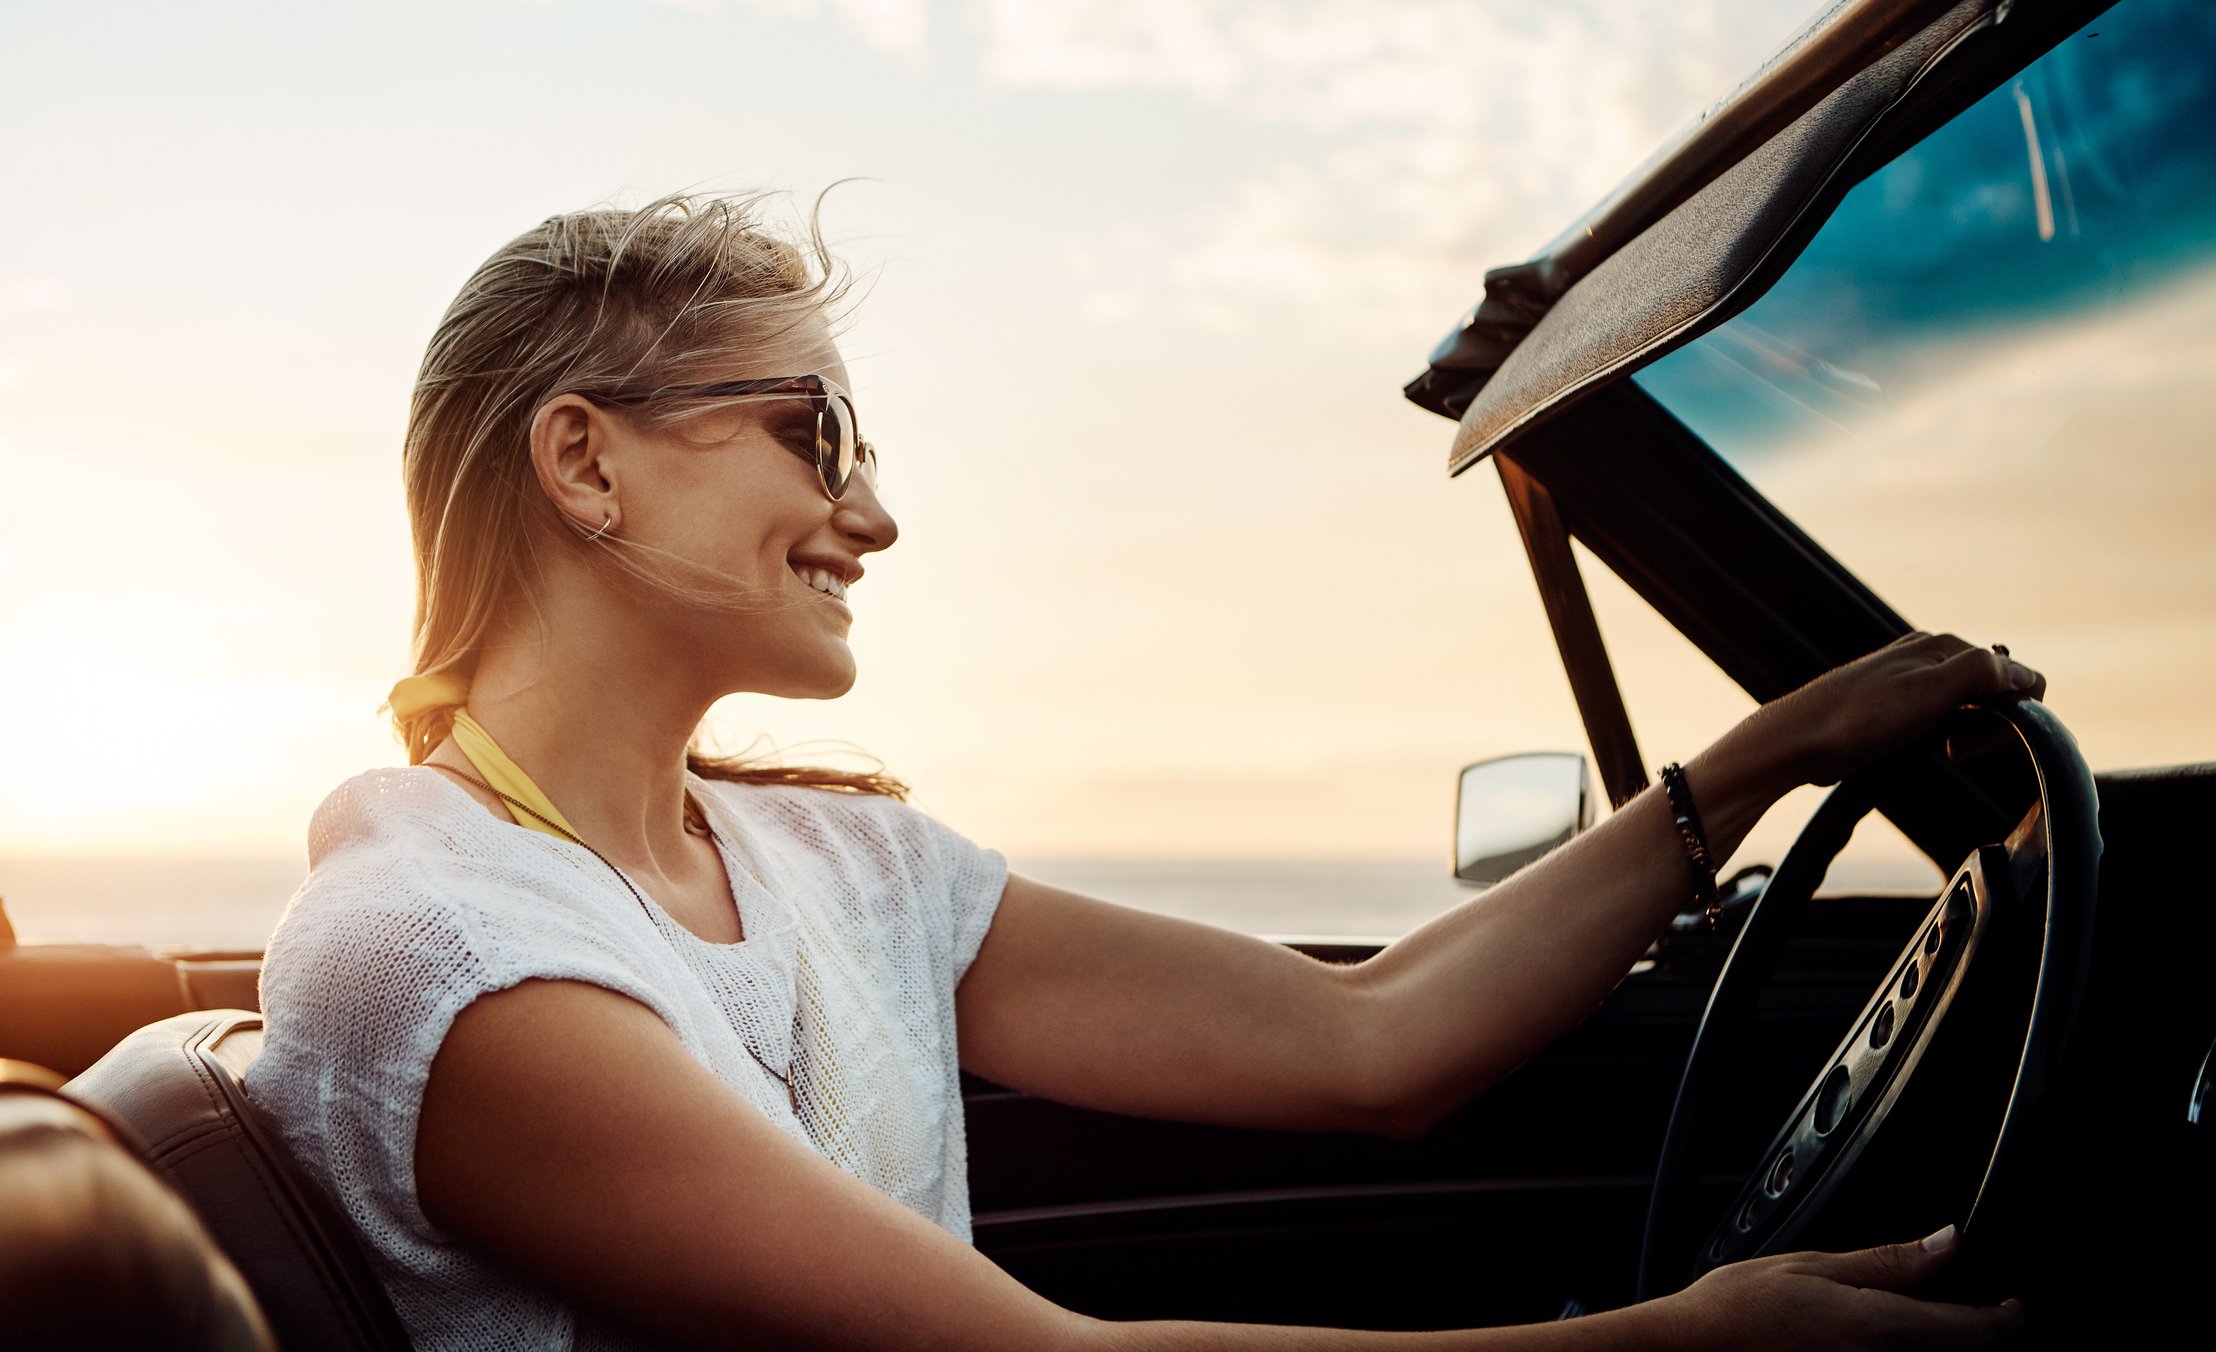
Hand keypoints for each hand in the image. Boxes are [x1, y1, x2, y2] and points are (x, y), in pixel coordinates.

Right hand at [1657, 1226, 2023, 1350]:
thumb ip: (1889, 1262)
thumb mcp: (1812, 1267)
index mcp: (1882, 1330)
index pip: (1984, 1334)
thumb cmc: (1736, 1312)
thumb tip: (1950, 1242)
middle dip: (1974, 1337)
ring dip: (1942, 1351)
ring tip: (1924, 1329)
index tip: (2012, 1307)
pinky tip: (1876, 1348)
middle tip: (1962, 1315)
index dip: (2010, 1318)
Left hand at [1752, 632, 2045, 788]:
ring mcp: (1917, 681)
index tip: (1980, 738)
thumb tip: (2025, 674)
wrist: (1800, 741)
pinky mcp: (1902, 707)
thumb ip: (1981, 673)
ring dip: (1973, 734)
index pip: (2020, 677)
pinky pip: (1950, 720)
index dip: (2015, 714)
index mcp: (1946, 647)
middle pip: (2000, 693)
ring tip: (1947, 750)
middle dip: (1993, 726)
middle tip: (1959, 749)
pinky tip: (1934, 748)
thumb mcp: (1929, 690)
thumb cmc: (1859, 717)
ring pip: (1976, 708)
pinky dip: (1952, 737)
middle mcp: (1934, 657)